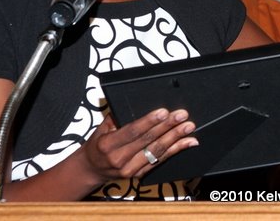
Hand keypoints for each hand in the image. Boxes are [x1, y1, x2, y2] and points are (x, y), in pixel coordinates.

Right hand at [80, 108, 197, 181]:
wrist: (92, 169)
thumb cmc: (97, 146)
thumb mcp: (101, 128)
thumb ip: (117, 117)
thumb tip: (137, 104)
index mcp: (107, 145)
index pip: (132, 132)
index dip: (149, 122)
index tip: (164, 112)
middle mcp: (119, 159)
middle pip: (148, 141)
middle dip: (167, 127)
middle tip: (181, 116)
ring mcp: (130, 169)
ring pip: (157, 152)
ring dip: (176, 138)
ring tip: (188, 127)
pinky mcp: (140, 174)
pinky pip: (161, 161)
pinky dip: (176, 150)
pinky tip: (187, 142)